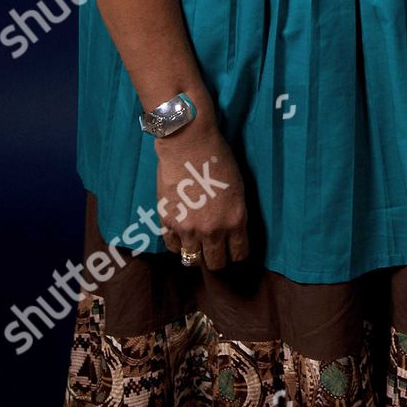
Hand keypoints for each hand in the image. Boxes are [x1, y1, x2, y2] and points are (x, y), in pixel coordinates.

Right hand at [155, 119, 249, 269]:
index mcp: (235, 219)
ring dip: (196, 253)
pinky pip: (173, 246)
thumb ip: (233, 213)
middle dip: (217, 259)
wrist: (188, 143)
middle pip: (215, 263)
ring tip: (196, 243)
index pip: (238, 254)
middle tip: (214, 250)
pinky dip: (178, 243)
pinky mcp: (168, 223)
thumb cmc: (218, 158)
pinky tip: (181, 233)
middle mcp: (213, 230)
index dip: (236, 254)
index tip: (232, 250)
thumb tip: (230, 231)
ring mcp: (189, 229)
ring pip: (192, 260)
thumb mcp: (237, 187)